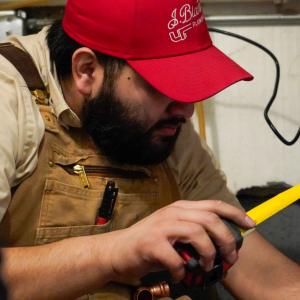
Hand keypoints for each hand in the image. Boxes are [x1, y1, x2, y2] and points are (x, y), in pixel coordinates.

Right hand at [101, 200, 255, 283]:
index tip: (250, 224)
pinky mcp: (152, 243)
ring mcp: (162, 226)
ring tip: (206, 267)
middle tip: (230, 257)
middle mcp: (172, 212)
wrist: (118, 250)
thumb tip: (221, 245)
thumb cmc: (149, 243)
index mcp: (180, 208)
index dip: (235, 213)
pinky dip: (183, 270)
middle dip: (226, 239)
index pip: (213, 204)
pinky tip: (180, 274)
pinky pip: (176, 258)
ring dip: (208, 254)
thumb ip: (194, 233)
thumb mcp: (174, 232)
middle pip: (210, 219)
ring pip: (197, 233)